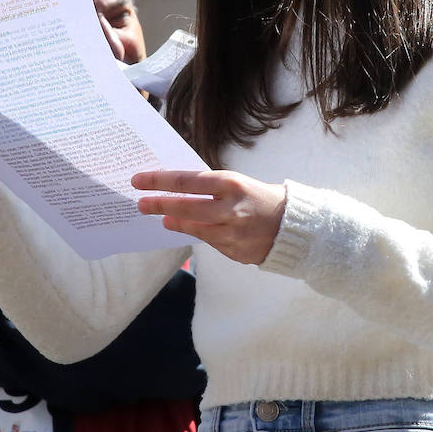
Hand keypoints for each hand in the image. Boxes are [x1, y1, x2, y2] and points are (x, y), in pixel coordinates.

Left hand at [132, 169, 286, 264]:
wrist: (294, 226)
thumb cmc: (262, 198)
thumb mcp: (238, 184)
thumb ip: (210, 189)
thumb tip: (177, 190)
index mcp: (232, 185)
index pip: (187, 181)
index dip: (159, 181)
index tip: (139, 180)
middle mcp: (230, 209)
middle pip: (184, 207)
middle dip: (158, 204)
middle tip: (140, 203)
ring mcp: (231, 234)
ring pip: (193, 229)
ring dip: (175, 222)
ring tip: (164, 219)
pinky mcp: (233, 252)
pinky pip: (209, 242)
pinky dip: (201, 234)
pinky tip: (195, 228)